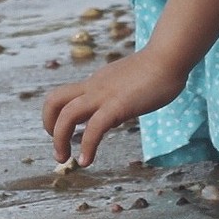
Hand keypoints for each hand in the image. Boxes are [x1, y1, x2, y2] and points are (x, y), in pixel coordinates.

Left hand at [40, 48, 186, 167]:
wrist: (169, 58)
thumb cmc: (157, 70)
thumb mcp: (128, 87)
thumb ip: (116, 102)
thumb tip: (112, 121)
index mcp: (96, 83)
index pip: (63, 96)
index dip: (55, 116)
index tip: (64, 135)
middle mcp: (94, 87)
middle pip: (54, 100)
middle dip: (49, 126)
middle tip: (59, 149)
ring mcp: (104, 95)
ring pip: (67, 114)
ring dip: (60, 140)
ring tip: (65, 160)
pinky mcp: (118, 106)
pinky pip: (94, 128)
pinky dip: (87, 147)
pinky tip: (87, 161)